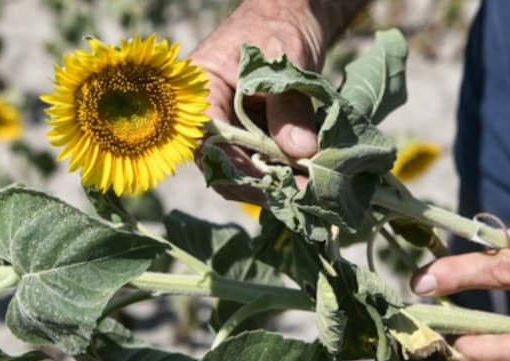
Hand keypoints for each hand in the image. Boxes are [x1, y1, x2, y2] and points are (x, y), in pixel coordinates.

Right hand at [189, 1, 324, 200]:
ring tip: (310, 189)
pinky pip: (261, 165)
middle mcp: (207, 119)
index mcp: (198, 96)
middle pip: (222, 167)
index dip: (239, 169)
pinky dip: (283, 174)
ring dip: (275, 184)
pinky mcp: (251, 138)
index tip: (276, 183)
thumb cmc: (277, 31)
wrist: (289, 20)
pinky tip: (307, 180)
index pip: (208, 144)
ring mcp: (230, 131)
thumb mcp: (284, 67)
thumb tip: (301, 152)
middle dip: (260, 185)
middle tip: (301, 192)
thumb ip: (290, 109)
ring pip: (243, 172)